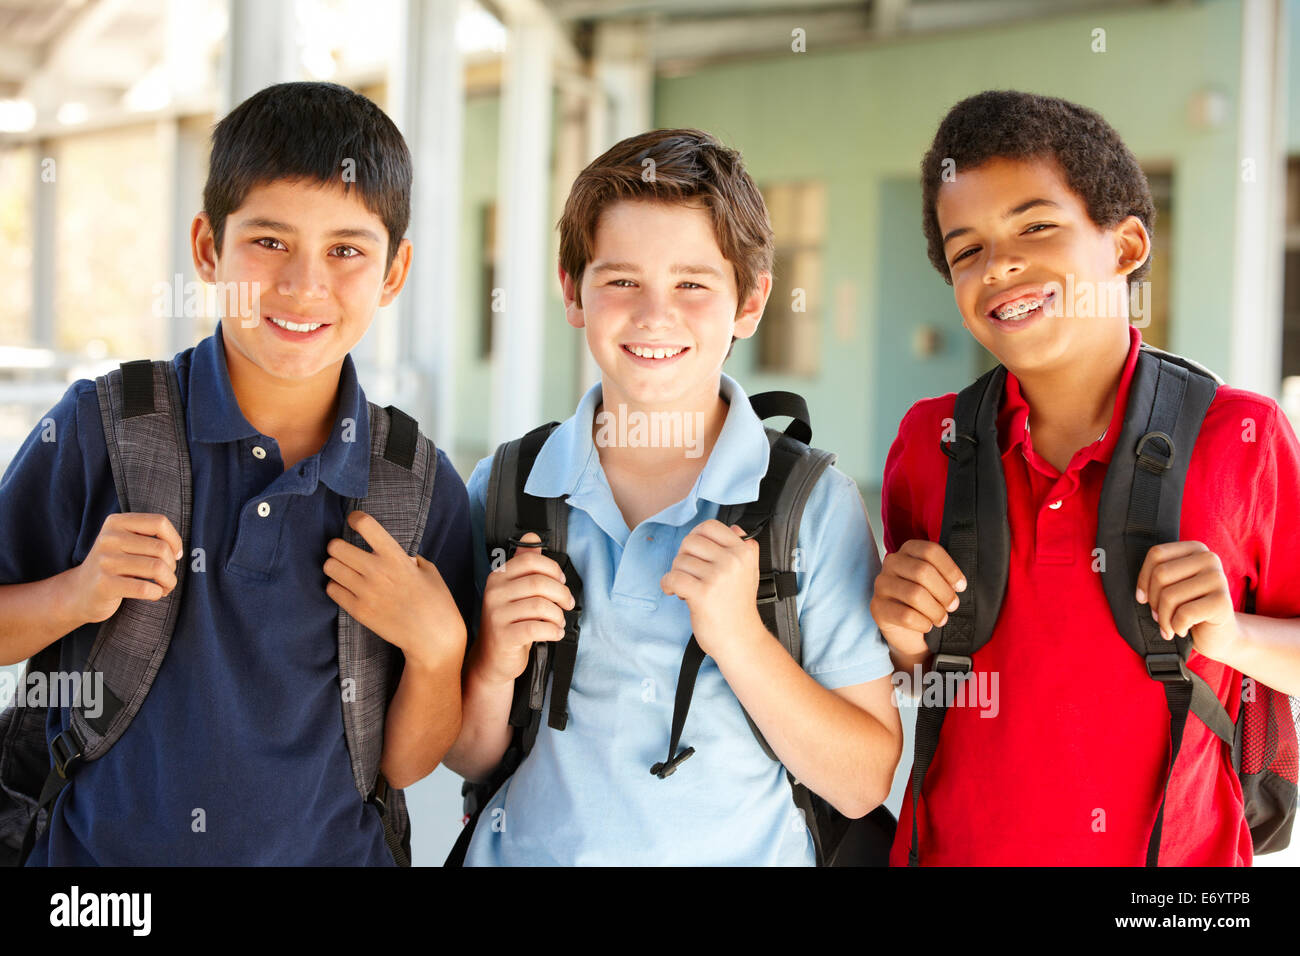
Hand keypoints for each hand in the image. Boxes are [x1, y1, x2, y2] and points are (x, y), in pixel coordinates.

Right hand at [70, 512, 183, 624]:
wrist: (78, 592)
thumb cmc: (114, 567)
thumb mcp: (126, 544)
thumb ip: (150, 538)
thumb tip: (178, 551)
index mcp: (116, 522)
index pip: (159, 522)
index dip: (175, 540)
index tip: (175, 555)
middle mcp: (108, 538)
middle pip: (161, 548)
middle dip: (172, 566)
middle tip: (167, 576)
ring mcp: (104, 561)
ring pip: (157, 568)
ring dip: (169, 581)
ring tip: (165, 586)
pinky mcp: (104, 584)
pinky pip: (145, 588)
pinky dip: (158, 593)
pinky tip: (155, 594)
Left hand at [324, 510, 465, 665]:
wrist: (433, 637)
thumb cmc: (436, 601)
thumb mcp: (428, 570)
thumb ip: (406, 557)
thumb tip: (392, 552)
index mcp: (396, 557)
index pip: (366, 525)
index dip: (356, 518)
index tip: (355, 521)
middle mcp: (377, 571)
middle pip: (335, 547)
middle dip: (338, 547)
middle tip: (346, 552)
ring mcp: (365, 592)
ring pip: (329, 567)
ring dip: (335, 566)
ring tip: (346, 571)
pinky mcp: (358, 611)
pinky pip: (331, 590)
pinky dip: (337, 586)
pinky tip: (348, 588)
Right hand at [473, 532, 573, 685]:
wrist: (492, 658)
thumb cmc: (509, 622)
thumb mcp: (516, 591)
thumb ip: (525, 564)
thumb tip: (532, 536)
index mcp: (498, 577)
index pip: (530, 560)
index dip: (553, 569)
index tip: (562, 582)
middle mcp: (494, 592)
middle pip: (539, 583)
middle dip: (561, 594)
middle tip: (567, 604)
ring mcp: (496, 614)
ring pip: (540, 606)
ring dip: (558, 615)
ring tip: (558, 622)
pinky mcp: (503, 636)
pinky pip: (537, 628)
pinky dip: (552, 631)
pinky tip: (554, 633)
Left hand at [660, 520, 761, 658]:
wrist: (740, 639)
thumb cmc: (739, 607)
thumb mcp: (750, 572)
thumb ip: (743, 548)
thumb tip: (733, 528)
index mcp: (743, 552)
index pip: (709, 527)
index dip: (696, 538)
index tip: (694, 553)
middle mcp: (732, 561)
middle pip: (690, 541)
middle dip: (684, 557)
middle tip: (689, 574)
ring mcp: (717, 577)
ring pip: (680, 560)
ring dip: (677, 574)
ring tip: (688, 588)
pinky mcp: (702, 594)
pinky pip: (672, 577)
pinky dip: (668, 585)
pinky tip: (675, 592)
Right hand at [869, 539, 965, 659]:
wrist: (906, 627)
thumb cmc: (924, 600)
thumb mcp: (935, 582)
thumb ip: (945, 576)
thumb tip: (958, 585)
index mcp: (908, 550)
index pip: (930, 551)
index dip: (950, 569)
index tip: (961, 586)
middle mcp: (891, 563)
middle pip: (923, 572)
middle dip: (944, 592)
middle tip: (952, 605)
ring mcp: (881, 584)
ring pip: (914, 594)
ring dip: (935, 610)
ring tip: (941, 618)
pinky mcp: (877, 607)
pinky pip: (905, 616)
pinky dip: (923, 623)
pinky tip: (927, 625)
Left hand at [1136, 541, 1238, 661]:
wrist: (1219, 634)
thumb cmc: (1190, 608)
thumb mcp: (1172, 587)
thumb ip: (1158, 576)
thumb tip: (1138, 591)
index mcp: (1196, 549)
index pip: (1156, 554)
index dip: (1143, 579)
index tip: (1143, 598)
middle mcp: (1209, 559)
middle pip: (1160, 574)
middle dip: (1153, 601)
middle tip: (1158, 615)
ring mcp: (1218, 579)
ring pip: (1169, 596)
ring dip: (1163, 618)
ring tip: (1169, 626)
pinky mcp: (1222, 601)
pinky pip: (1184, 614)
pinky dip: (1176, 627)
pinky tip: (1182, 630)